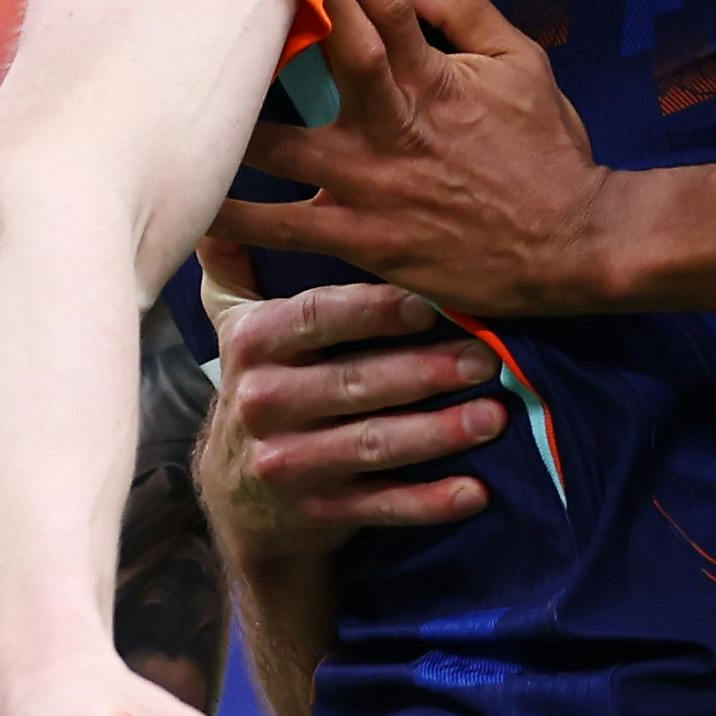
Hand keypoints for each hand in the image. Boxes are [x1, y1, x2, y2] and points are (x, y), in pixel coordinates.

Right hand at [196, 270, 508, 563]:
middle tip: (487, 358)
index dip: (371, 310)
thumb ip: (241, 268)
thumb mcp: (240, 326)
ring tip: (495, 416)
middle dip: (423, 371)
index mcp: (253, 346)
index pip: (314, 318)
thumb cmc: (263, 387)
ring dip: (437, 433)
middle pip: (353, 383)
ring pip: (372, 445)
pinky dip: (430, 503)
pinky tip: (475, 491)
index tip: (428, 301)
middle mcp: (264, 404)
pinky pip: (382, 506)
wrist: (238, 500)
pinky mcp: (321, 514)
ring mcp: (291, 465)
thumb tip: (220, 201)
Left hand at [218, 0, 616, 317]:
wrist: (571, 247)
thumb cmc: (546, 150)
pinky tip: (188, 200)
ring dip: (233, 119)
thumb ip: (463, 10)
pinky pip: (280, 230)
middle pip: (333, 53)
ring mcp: (370, 186)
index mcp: (434, 79)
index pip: (387, 1)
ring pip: (281, 147)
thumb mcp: (522, 63)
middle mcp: (393, 127)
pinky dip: (232, 218)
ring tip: (173, 90)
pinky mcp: (360, 239)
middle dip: (290, 5)